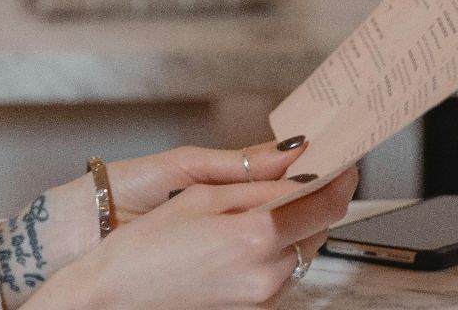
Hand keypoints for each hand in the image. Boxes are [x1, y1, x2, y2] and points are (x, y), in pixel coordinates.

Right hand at [0, 138, 315, 308]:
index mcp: (255, 237)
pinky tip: (246, 237)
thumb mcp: (200, 196)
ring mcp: (262, 297)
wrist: (115, 294)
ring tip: (261, 207)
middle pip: (319, 228)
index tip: (341, 161)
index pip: (324, 204)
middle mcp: (267, 274)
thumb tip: (298, 168)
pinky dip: (277, 250)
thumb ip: (256, 185)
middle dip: (314, 200)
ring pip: (302, 252)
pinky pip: (283, 273)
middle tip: (298, 176)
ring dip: (294, 226)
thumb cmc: (145, 246)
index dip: (339, 178)